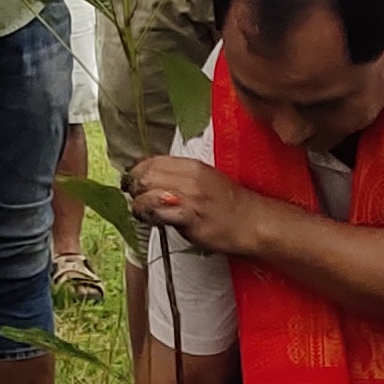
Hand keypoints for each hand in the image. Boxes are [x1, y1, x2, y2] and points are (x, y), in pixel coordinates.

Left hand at [123, 154, 251, 254]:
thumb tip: (150, 179)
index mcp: (193, 165)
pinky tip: (153, 221)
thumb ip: (179, 176)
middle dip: (134, 187)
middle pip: (146, 176)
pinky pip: (159, 213)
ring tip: (142, 212)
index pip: (153, 161)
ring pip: (147, 193)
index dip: (137, 171)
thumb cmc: (227, 205)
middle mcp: (190, 178)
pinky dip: (150, 217)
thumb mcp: (204, 179)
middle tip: (134, 197)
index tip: (133, 182)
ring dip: (139, 205)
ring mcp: (190, 197)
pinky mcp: (190, 217)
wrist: (251, 222)